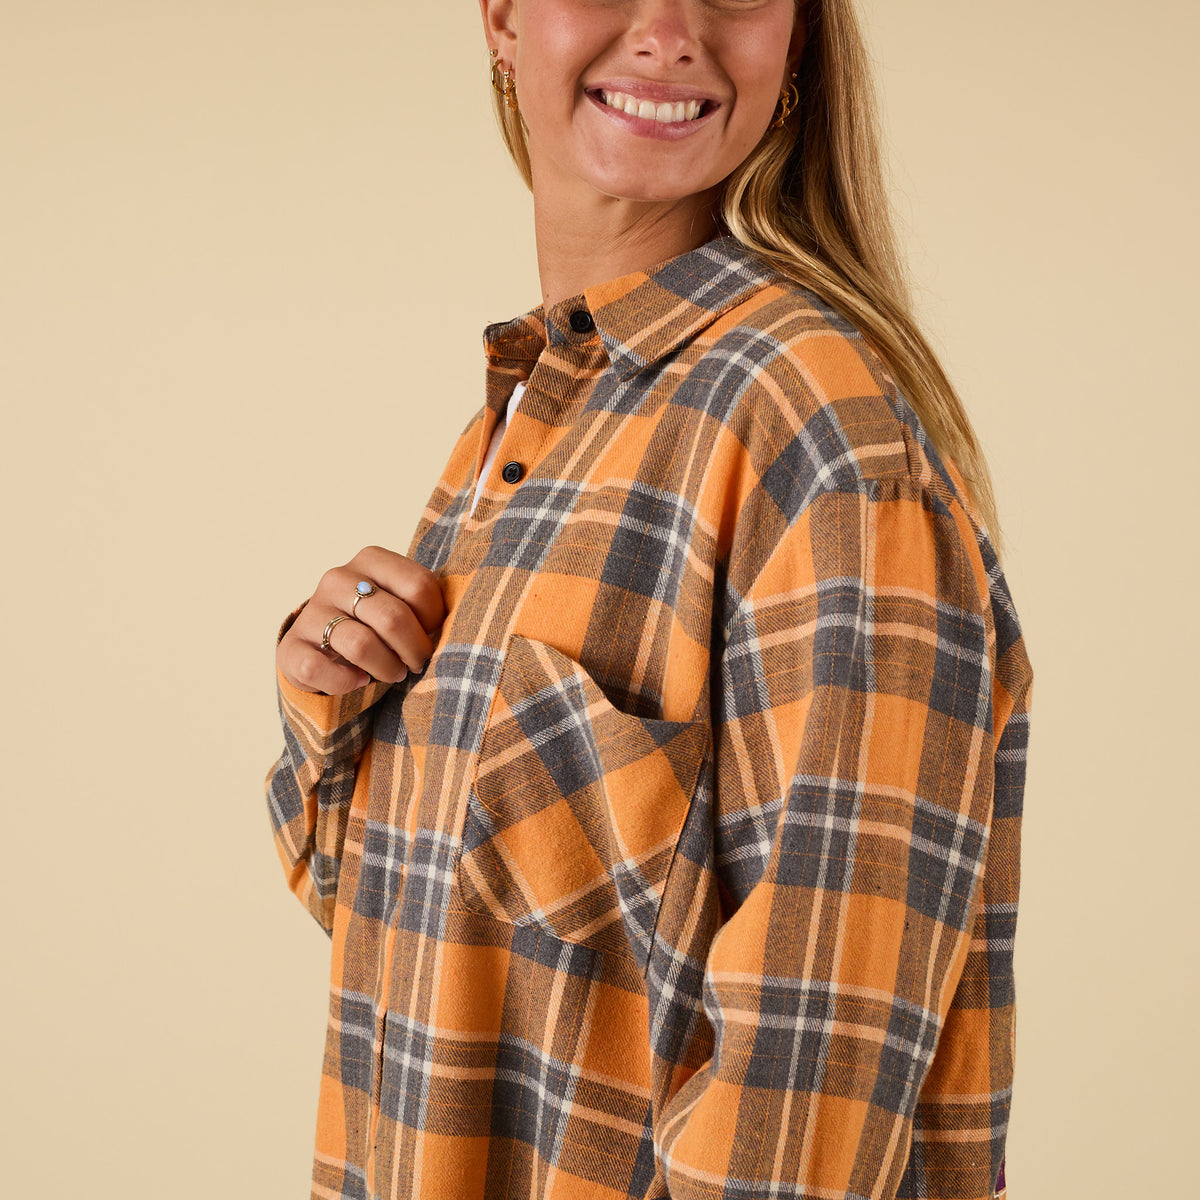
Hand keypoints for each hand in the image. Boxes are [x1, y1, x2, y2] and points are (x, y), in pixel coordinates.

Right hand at [277, 546, 446, 694]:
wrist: (323, 647)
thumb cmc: (376, 625)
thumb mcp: (401, 603)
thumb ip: (424, 603)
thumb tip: (458, 624)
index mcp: (371, 559)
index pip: (420, 586)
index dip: (434, 620)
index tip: (432, 634)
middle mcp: (337, 578)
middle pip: (393, 618)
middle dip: (414, 651)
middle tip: (417, 664)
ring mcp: (311, 611)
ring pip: (360, 645)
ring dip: (387, 669)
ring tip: (393, 673)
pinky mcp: (291, 646)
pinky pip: (319, 668)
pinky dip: (345, 682)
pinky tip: (357, 681)